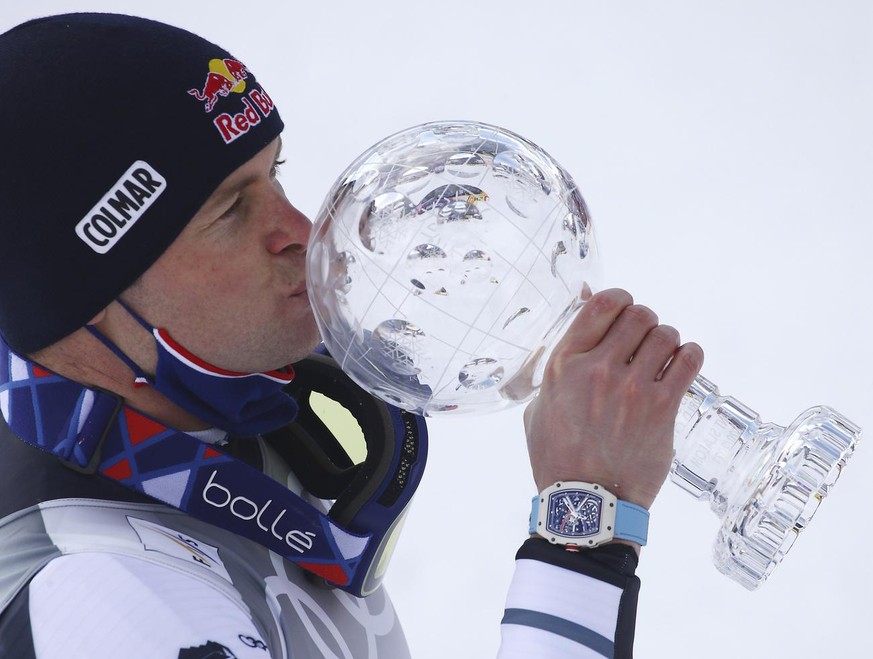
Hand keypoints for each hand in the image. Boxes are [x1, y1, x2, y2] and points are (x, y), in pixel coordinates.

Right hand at [524, 288, 703, 510]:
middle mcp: (598, 369)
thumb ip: (560, 369)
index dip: (619, 299)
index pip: (600, 304)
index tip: (623, 308)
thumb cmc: (558, 457)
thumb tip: (581, 334)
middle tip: (642, 340)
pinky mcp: (662, 408)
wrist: (586, 503)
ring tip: (661, 357)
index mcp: (564, 365)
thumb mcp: (540, 406)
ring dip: (666, 341)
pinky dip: (689, 357)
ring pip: (665, 334)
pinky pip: (688, 361)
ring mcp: (633, 388)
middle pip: (638, 315)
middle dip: (643, 322)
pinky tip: (680, 366)